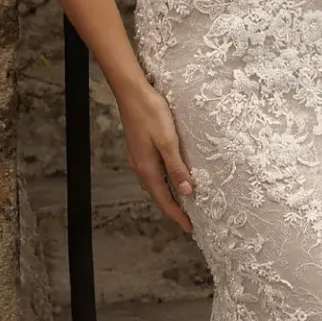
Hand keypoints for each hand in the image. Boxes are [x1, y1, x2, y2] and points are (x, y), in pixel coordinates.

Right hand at [118, 80, 194, 232]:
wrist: (132, 92)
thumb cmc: (151, 113)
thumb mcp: (169, 142)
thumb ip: (177, 168)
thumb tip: (186, 192)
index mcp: (148, 168)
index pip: (164, 200)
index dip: (177, 215)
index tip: (189, 228)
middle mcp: (140, 167)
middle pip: (158, 195)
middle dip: (172, 208)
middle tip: (188, 219)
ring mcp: (138, 158)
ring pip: (154, 184)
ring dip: (167, 195)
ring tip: (181, 202)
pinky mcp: (139, 149)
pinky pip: (152, 173)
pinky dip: (163, 181)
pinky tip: (170, 177)